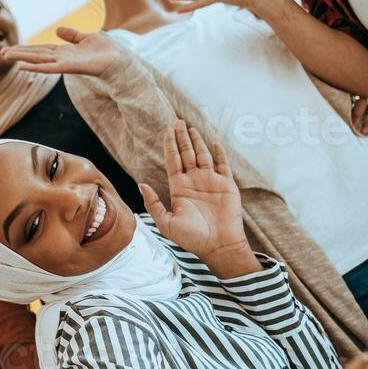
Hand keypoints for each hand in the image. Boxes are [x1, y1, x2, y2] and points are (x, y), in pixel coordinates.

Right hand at [1, 26, 123, 76]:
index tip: (12, 48)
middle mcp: (61, 58)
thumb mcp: (86, 38)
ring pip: (38, 60)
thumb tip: (57, 30)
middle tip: (1, 53)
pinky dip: (35, 67)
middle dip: (19, 53)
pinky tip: (23, 67)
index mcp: (64, 52)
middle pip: (36, 55)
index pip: (41, 49)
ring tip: (6, 56)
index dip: (26, 48)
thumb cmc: (107, 51)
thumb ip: (72, 35)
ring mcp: (64, 64)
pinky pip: (49, 67)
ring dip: (22, 58)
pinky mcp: (69, 67)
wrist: (120, 60)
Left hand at [139, 123, 250, 268]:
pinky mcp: (227, 185)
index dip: (170, 146)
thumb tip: (140, 184)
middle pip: (186, 153)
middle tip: (177, 122)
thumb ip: (153, 203)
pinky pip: (223, 165)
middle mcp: (194, 182)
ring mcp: (211, 182)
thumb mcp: (166, 222)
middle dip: (181, 138)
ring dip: (197, 141)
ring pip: (203, 155)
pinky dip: (220, 153)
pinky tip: (215, 142)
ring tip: (191, 127)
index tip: (167, 130)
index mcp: (179, 188)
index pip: (173, 161)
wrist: (218, 246)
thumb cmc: (192, 238)